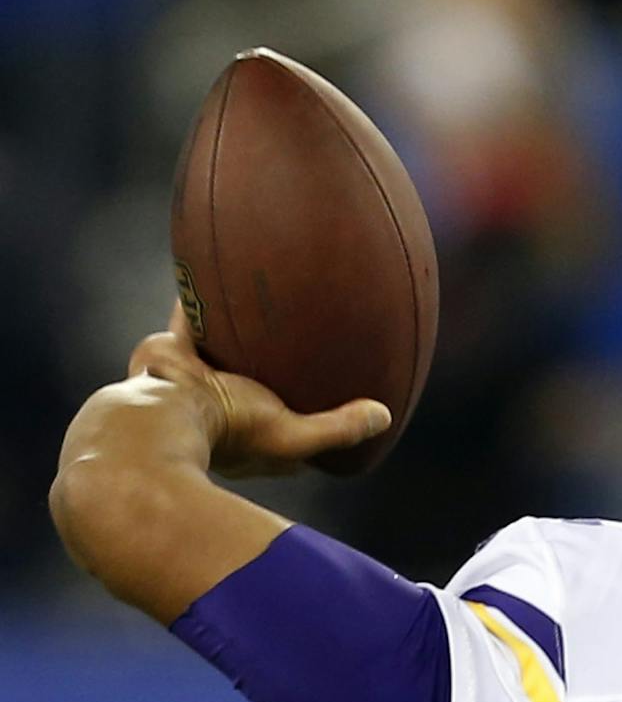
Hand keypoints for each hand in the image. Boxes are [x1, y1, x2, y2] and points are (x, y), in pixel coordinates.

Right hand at [125, 301, 390, 478]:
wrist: (156, 417)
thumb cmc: (226, 433)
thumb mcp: (291, 437)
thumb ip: (338, 428)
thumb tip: (385, 415)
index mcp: (252, 435)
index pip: (292, 424)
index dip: (314, 413)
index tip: (342, 395)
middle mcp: (223, 405)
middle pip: (258, 377)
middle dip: (278, 362)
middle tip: (309, 339)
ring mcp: (195, 379)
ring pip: (223, 344)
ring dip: (240, 326)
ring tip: (266, 297)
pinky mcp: (170, 353)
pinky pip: (189, 316)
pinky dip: (201, 296)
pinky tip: (216, 265)